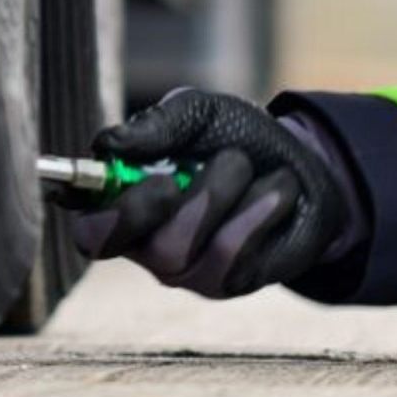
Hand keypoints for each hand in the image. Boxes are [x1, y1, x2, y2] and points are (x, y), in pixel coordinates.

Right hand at [67, 89, 358, 297]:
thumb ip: (156, 125)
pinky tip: (274, 193)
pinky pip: (229, 254)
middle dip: (156, 200)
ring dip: (220, 190)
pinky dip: (257, 208)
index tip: (123, 175)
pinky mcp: (227, 283)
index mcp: (129, 202)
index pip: (89, 230)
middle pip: (132, 243)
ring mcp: (188, 270)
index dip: (99, 213)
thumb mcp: (199, 113)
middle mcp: (150, 245)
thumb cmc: (239, 137)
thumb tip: (106, 145)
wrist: (306, 164)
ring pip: (180, 247)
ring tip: (245, 167)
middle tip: (176, 176)